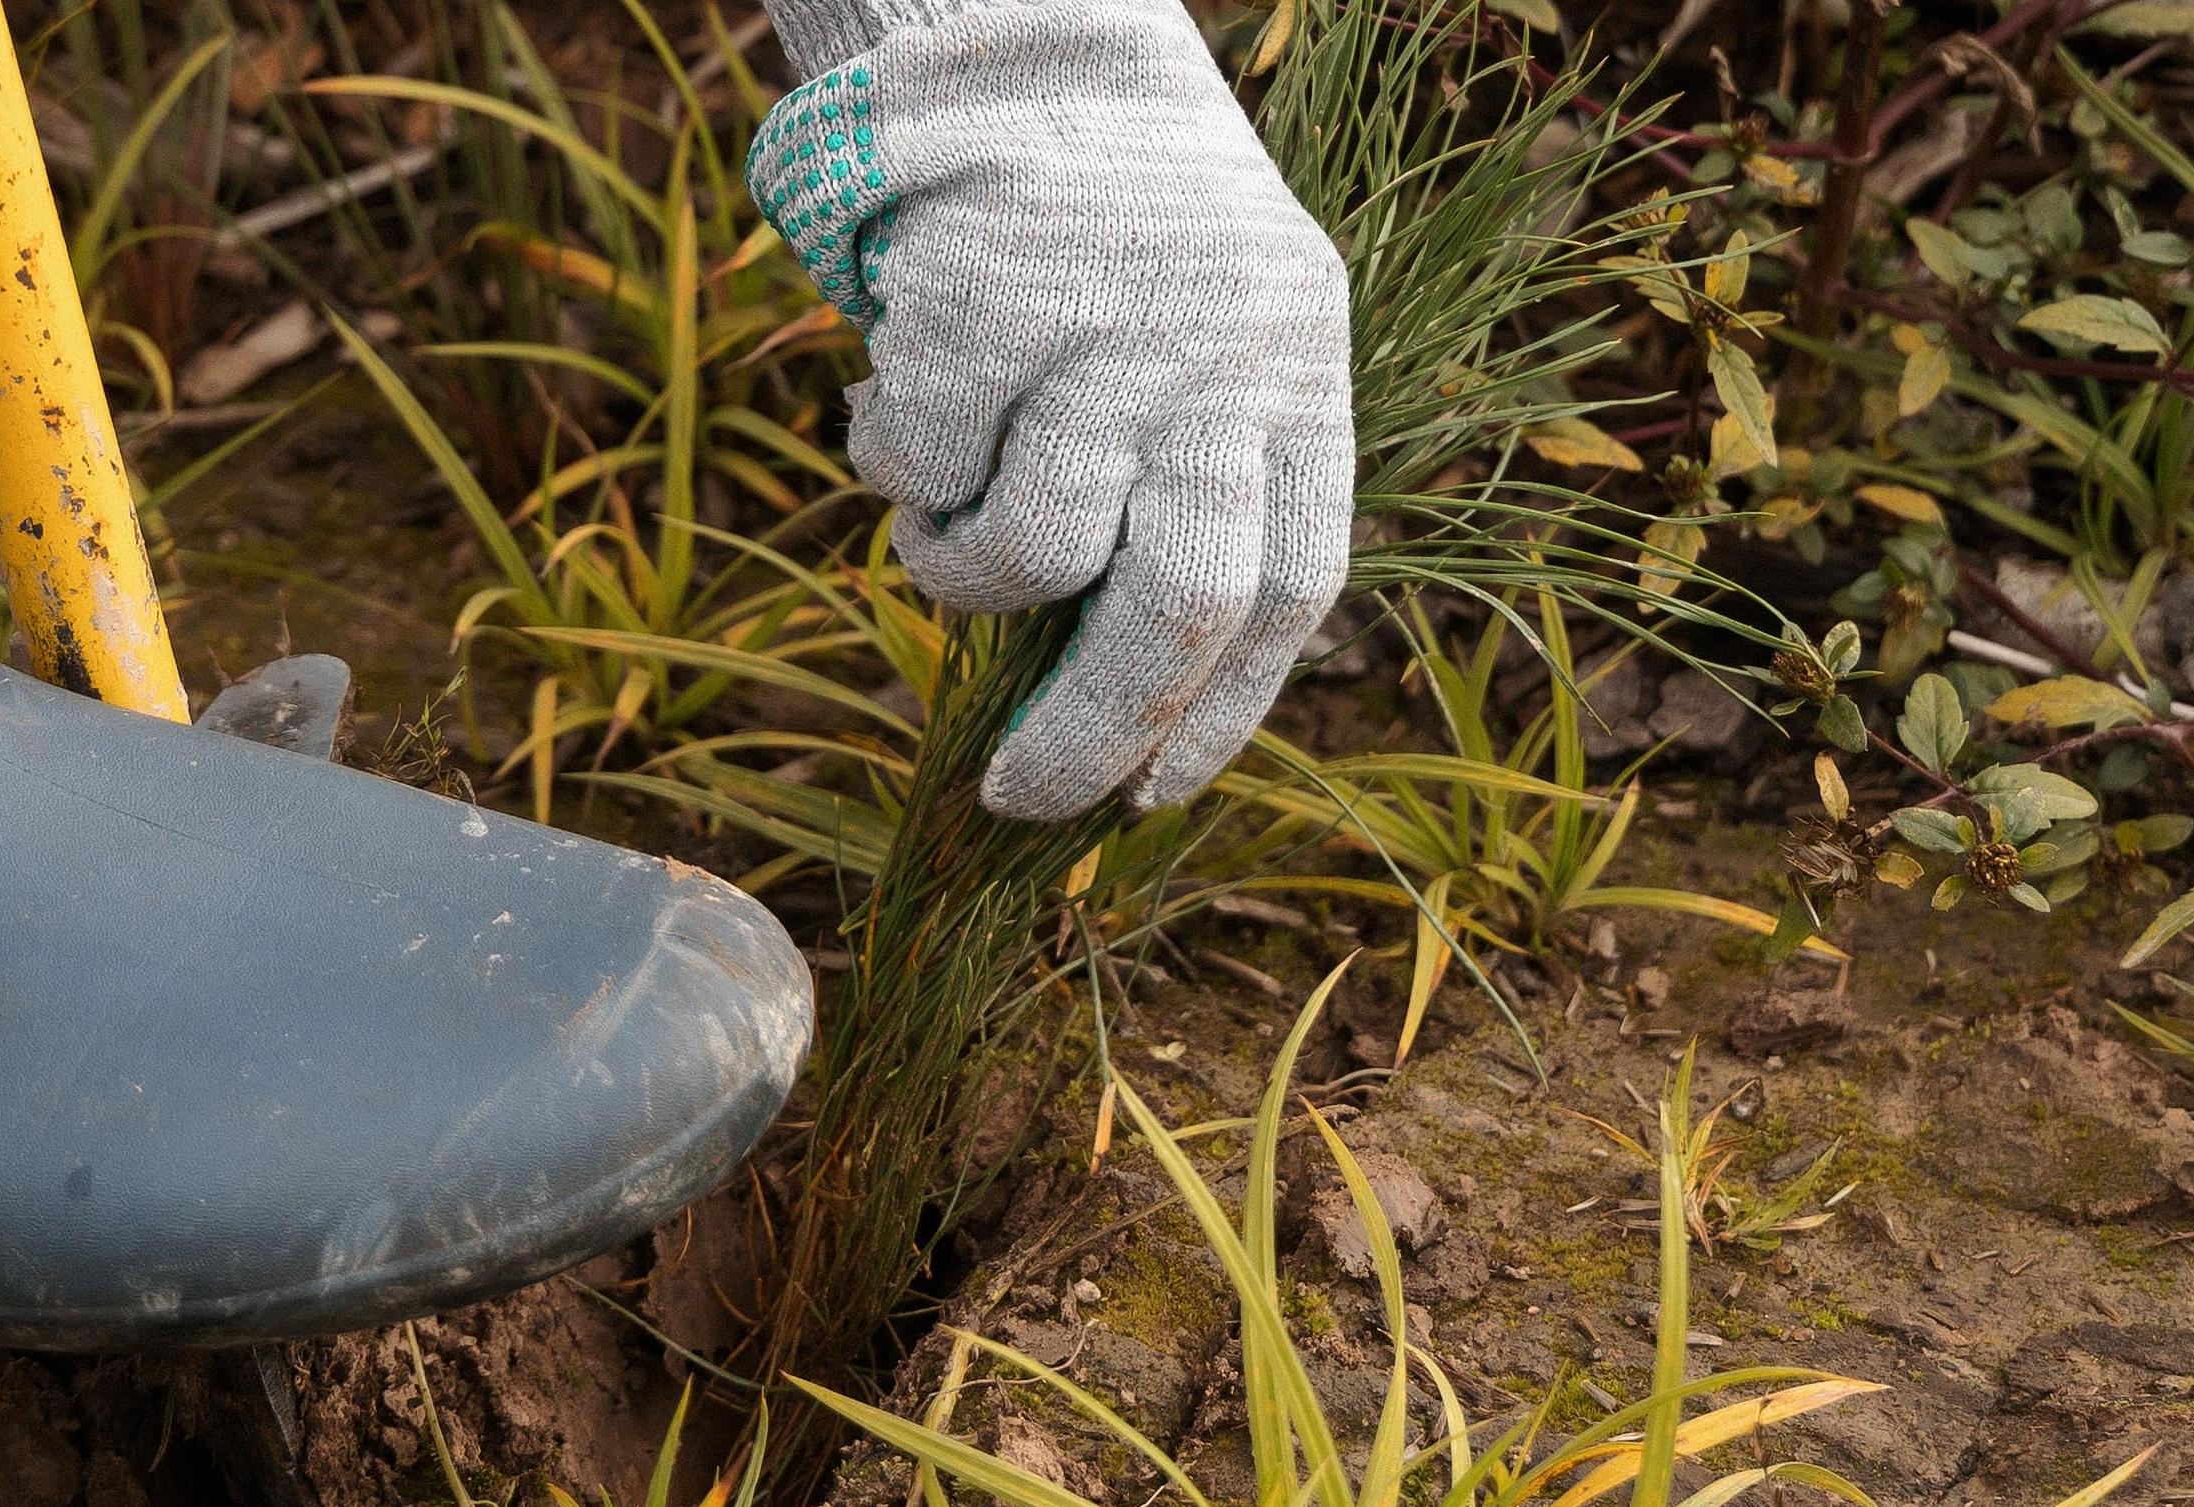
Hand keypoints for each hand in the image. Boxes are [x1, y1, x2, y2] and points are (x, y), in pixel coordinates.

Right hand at [747, 0, 1354, 819]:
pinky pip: (924, 465)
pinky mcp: (994, 297)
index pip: (1292, 588)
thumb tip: (1112, 700)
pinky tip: (895, 412)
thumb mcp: (1208, 331)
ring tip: (938, 531)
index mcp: (1299, 376)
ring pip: (1033, 549)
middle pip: (1181, 605)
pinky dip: (894, 472)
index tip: (1148, 799)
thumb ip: (1187, 478)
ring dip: (962, 574)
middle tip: (1020, 801)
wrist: (1034, 32)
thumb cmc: (1113, 221)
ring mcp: (1112, 329)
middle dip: (1091, 731)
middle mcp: (1227, 359)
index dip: (1220, 712)